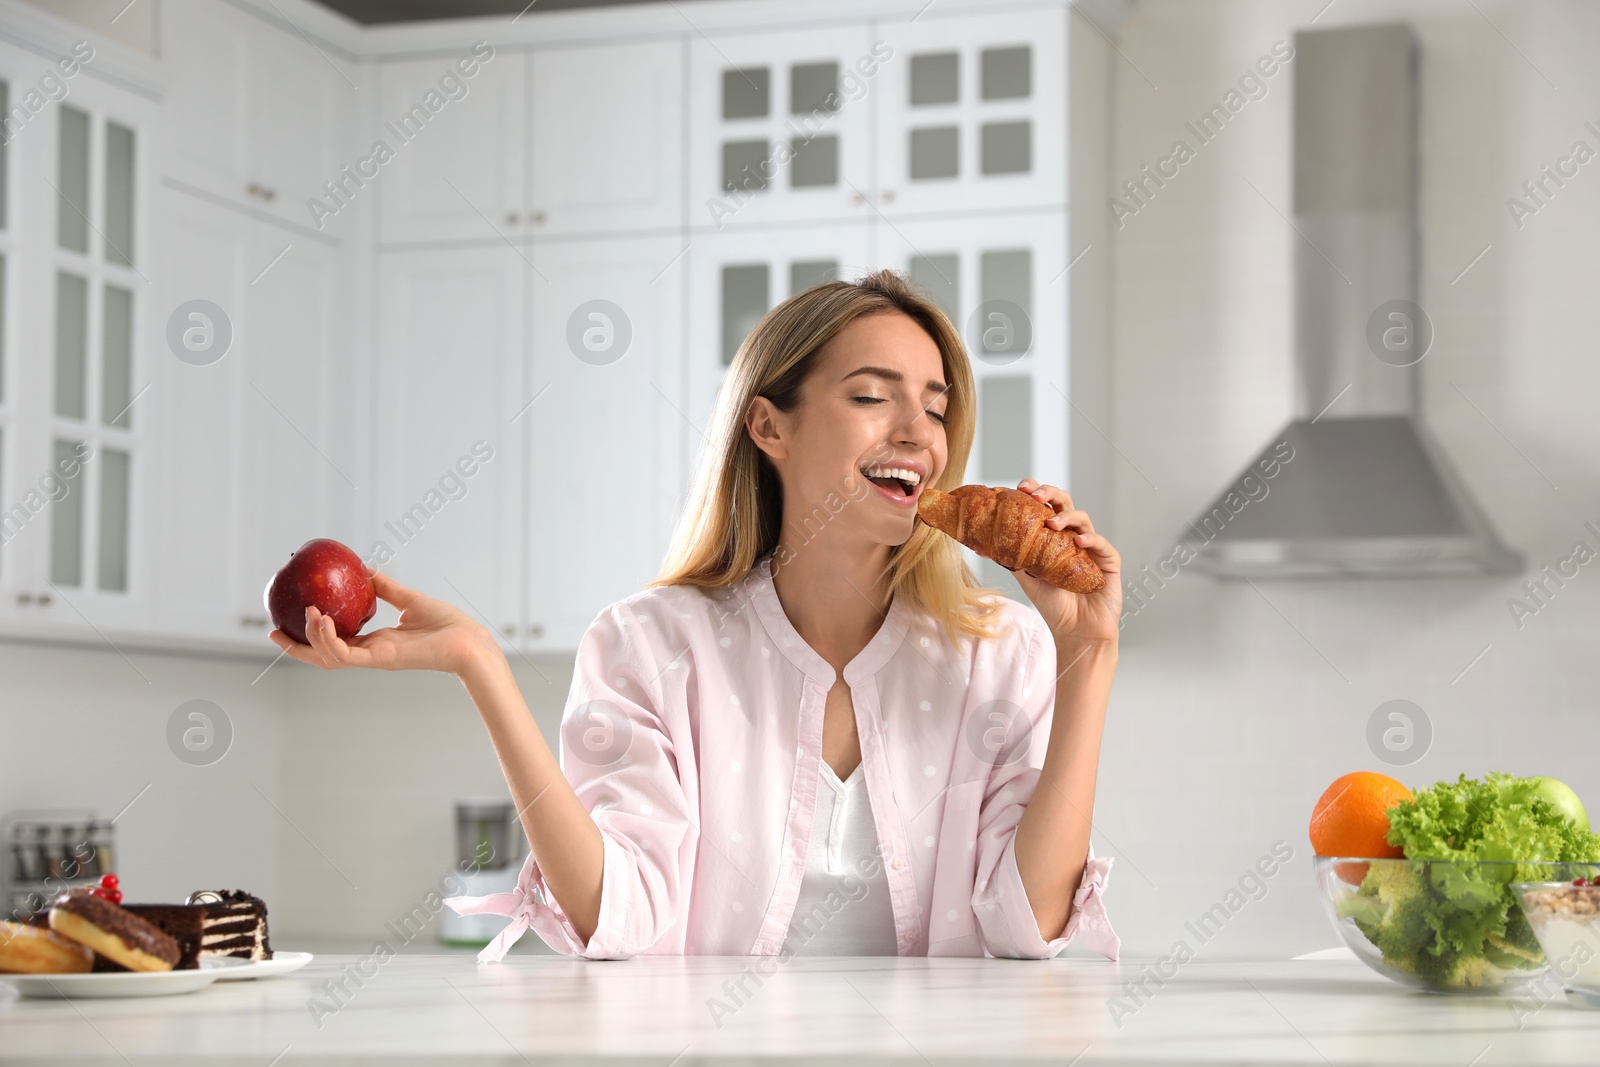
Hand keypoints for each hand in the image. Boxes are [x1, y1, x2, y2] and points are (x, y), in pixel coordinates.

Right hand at [268, 568, 494, 675]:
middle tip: (273, 632)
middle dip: (296, 647)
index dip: (310, 635)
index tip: (288, 620)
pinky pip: (346, 654)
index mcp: (375, 642)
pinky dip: (329, 640)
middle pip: (323, 656)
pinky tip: (322, 621)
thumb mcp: (409, 599)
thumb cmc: (447, 623)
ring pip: (329, 657)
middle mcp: (370, 653)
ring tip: (306, 614)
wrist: (469, 640)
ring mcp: (374, 658)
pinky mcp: (381, 659)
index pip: (335, 642)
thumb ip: (385, 587)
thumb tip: (364, 568)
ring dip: (311, 638)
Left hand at [1007, 479, 1121, 645]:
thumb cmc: (1054, 604)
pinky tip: (1078, 540)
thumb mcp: (1027, 577)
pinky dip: (1090, 538)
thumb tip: (983, 544)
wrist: (1075, 631)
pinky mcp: (1109, 561)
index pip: (1047, 506)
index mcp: (1055, 536)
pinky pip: (1101, 543)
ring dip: (1066, 516)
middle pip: (1066, 504)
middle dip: (1050, 494)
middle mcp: (1074, 536)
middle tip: (1035, 495)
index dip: (1037, 493)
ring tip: (1052, 523)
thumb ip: (1012, 557)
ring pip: (1083, 518)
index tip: (1020, 488)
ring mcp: (1092, 547)